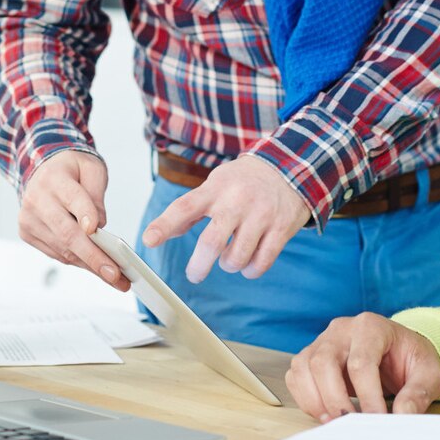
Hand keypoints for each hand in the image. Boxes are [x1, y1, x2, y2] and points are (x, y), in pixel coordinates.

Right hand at [16, 150, 125, 290]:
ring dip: (89, 265)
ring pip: (62, 249)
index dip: (84, 213)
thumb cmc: (71, 170)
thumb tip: (99, 225)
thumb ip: (97, 192)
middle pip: (66, 232)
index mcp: (54, 177)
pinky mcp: (27, 233)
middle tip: (115, 273)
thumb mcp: (91, 168)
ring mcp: (29, 218)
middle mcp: (37, 199)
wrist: (43, 171)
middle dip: (93, 256)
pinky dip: (77, 262)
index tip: (95, 229)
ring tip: (114, 276)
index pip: (72, 198)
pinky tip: (94, 266)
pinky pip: (56, 254)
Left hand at [141, 155, 310, 281]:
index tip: (148, 240)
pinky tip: (249, 263)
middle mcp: (237, 201)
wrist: (290, 166)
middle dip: (199, 266)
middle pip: (211, 242)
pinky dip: (251, 270)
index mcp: (215, 188)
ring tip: (229, 259)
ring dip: (228, 265)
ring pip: (236, 258)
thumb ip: (192, 208)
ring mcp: (261, 215)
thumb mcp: (216, 184)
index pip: (184, 207)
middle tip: (194, 273)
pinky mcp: (281, 228)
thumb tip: (162, 232)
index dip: (164, 224)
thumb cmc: (245, 180)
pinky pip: (261, 263)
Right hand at [285, 313, 439, 420]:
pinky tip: (325, 412)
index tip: (378, 421)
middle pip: (324, 362)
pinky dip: (306, 398)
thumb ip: (419, 393)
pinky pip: (296, 376)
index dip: (367, 397)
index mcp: (371, 326)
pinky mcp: (311, 355)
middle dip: (335, 399)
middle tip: (351, 424)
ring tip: (336, 422)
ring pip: (304, 367)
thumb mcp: (429, 374)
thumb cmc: (412, 360)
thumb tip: (403, 414)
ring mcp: (323, 340)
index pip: (361, 362)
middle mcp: (342, 329)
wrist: (399, 351)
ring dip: (316, 400)